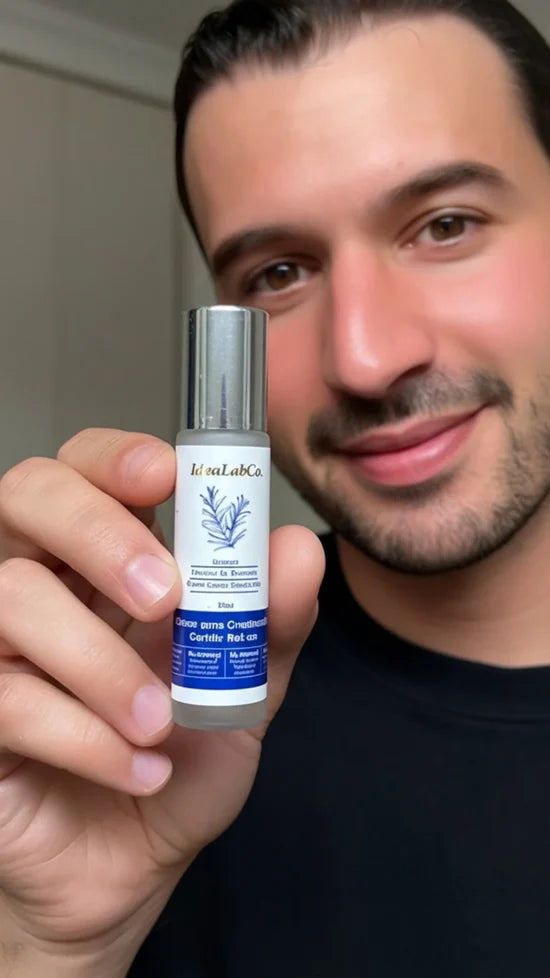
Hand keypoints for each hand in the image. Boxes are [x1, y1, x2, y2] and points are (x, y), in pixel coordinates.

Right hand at [0, 429, 324, 974]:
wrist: (131, 867)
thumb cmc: (179, 759)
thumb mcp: (243, 690)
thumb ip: (270, 621)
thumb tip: (295, 549)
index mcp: (106, 558)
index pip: (87, 466)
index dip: (116, 457)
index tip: (166, 477)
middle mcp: (42, 582)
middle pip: (27, 495)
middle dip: (98, 531)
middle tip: (164, 596)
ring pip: (12, 596)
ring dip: (102, 661)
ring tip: (163, 722)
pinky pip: (7, 697)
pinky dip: (86, 737)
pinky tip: (141, 770)